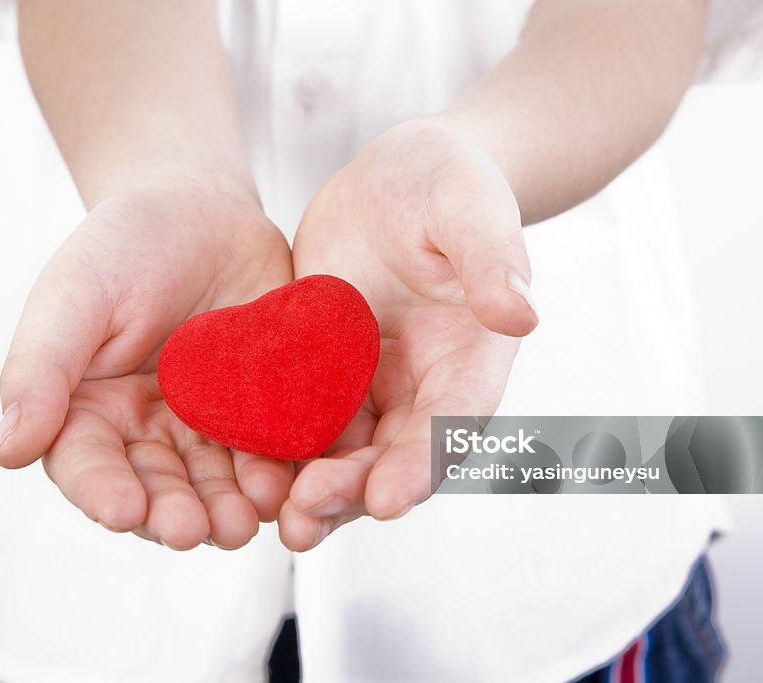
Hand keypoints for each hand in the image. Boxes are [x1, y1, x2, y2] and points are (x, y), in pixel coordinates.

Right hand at [0, 175, 294, 549]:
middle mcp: (146, 432)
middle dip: (174, 513)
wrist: (203, 210)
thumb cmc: (126, 244)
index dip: (103, 492)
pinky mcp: (259, 411)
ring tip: (243, 523)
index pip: (88, 465)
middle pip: (157, 488)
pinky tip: (284, 486)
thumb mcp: (74, 294)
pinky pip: (268, 450)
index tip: (124, 512)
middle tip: (194, 532)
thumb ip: (40, 367)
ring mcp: (206, 426)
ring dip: (228, 508)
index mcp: (87, 411)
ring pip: (215, 483)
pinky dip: (275, 471)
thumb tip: (7, 451)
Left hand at [279, 119, 537, 549]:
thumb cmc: (450, 184)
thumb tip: (522, 312)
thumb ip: (494, 258)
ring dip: (313, 490)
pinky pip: (299, 417)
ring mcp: (370, 383)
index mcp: (468, 358)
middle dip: (352, 492)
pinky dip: (277, 447)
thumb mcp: (472, 208)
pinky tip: (240, 468)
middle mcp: (421, 386)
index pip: (450, 424)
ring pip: (344, 452)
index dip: (420, 465)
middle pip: (390, 456)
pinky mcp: (322, 371)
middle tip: (306, 519)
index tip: (387, 501)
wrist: (399, 177)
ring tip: (278, 522)